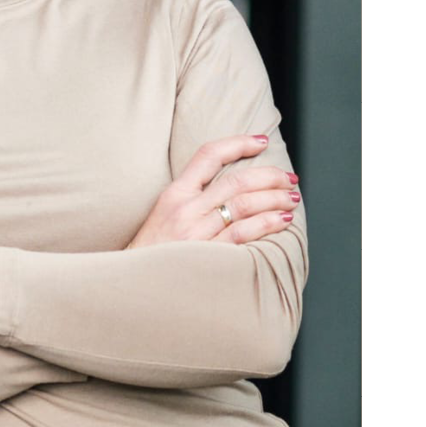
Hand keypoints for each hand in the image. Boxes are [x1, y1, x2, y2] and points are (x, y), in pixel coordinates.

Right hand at [125, 134, 299, 248]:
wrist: (134, 285)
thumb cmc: (153, 252)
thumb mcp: (164, 215)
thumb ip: (193, 199)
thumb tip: (233, 188)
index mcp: (174, 193)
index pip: (208, 155)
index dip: (238, 143)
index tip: (262, 142)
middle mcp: (185, 209)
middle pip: (236, 181)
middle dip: (269, 176)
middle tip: (289, 178)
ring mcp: (196, 232)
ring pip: (244, 204)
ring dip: (274, 199)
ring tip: (291, 198)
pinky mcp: (207, 254)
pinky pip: (243, 232)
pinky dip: (266, 223)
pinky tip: (282, 220)